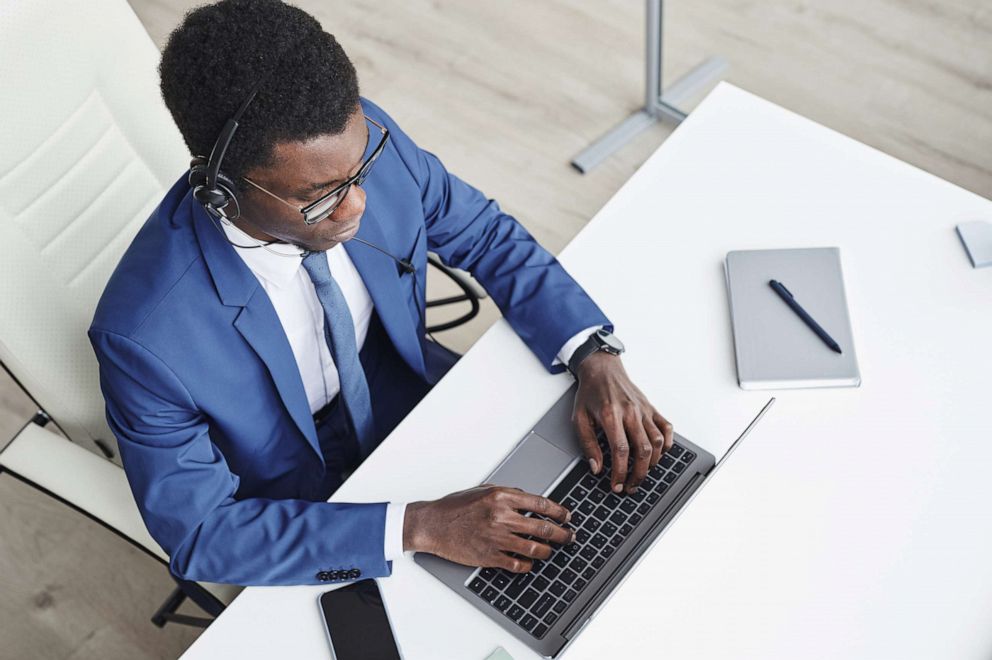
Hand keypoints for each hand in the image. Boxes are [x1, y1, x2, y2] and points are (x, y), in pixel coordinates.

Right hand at [403, 486, 573, 571]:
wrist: (433, 524)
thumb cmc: (455, 507)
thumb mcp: (483, 490)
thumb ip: (507, 493)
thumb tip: (529, 498)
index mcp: (501, 497)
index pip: (541, 503)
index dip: (559, 511)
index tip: (567, 516)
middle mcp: (501, 517)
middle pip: (543, 528)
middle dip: (562, 534)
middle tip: (569, 536)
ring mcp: (496, 538)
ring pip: (534, 548)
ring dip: (547, 551)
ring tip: (551, 551)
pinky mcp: (489, 556)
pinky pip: (517, 564)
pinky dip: (528, 565)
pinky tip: (530, 563)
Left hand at [572, 352, 673, 493]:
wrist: (602, 368)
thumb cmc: (590, 392)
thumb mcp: (579, 418)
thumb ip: (587, 444)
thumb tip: (596, 467)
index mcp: (611, 415)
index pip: (621, 451)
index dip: (620, 473)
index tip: (616, 485)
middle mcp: (631, 412)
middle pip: (643, 450)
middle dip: (638, 474)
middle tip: (630, 486)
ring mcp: (644, 410)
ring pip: (658, 442)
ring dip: (652, 463)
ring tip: (642, 473)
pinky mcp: (651, 408)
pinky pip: (666, 427)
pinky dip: (667, 443)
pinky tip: (659, 453)